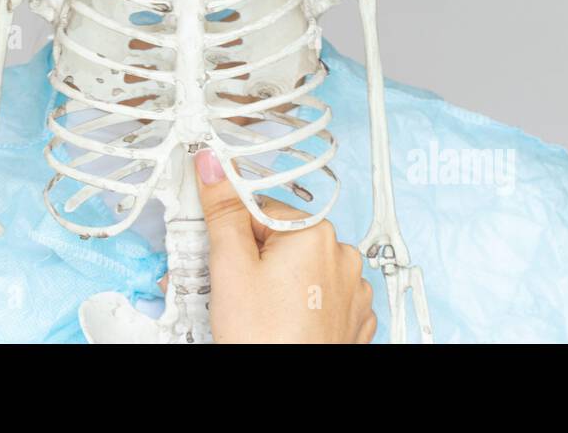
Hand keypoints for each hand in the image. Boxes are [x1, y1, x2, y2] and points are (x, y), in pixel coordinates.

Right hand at [193, 147, 376, 343]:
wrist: (286, 402)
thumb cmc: (263, 339)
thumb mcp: (229, 267)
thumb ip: (222, 209)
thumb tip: (213, 165)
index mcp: (315, 233)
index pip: (261, 210)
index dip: (233, 234)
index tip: (218, 253)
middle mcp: (343, 256)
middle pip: (281, 240)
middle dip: (254, 259)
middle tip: (234, 291)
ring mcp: (353, 290)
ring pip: (301, 269)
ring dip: (277, 283)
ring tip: (256, 313)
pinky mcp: (354, 318)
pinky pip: (320, 297)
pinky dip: (300, 305)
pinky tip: (280, 324)